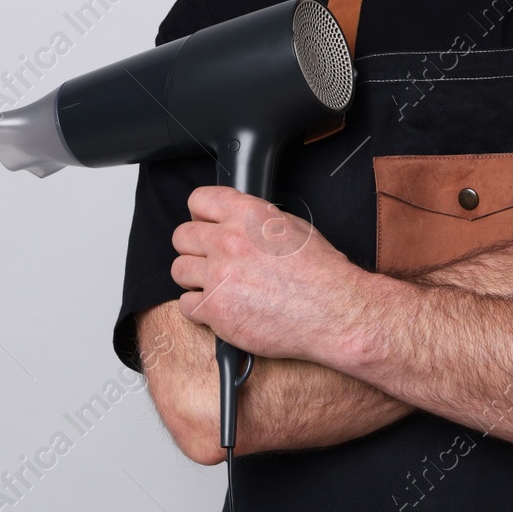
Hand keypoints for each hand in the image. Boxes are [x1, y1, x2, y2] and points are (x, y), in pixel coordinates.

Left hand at [170, 187, 365, 361]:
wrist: (333, 311)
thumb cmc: (322, 273)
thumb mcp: (294, 226)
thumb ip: (257, 220)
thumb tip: (239, 221)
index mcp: (249, 215)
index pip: (199, 200)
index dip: (201, 214)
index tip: (206, 224)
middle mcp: (229, 240)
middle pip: (182, 236)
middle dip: (195, 248)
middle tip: (212, 260)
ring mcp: (219, 275)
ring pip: (179, 270)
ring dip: (195, 278)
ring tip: (218, 286)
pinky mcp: (215, 309)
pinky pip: (186, 305)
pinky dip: (200, 309)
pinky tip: (221, 308)